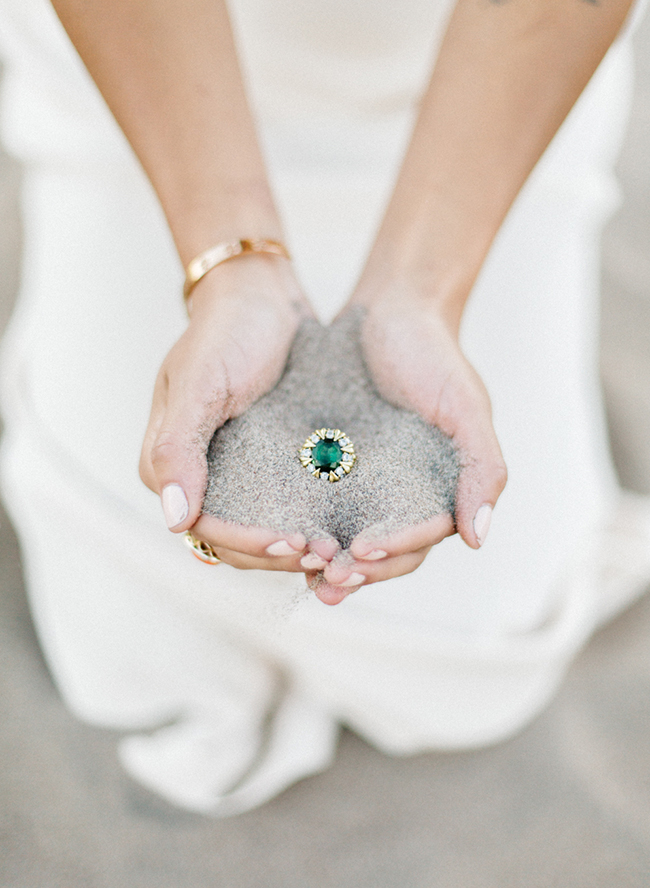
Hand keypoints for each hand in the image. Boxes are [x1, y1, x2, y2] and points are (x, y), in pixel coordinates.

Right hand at [140, 255, 315, 568]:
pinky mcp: (271, 464)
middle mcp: (202, 476)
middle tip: (328, 554)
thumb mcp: (198, 382)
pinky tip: (344, 527)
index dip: (248, 544)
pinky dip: (312, 521)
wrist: (263, 297)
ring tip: (339, 550)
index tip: (292, 542)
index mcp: (171, 465)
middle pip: (236, 542)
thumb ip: (178, 447)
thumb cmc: (225, 332)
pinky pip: (288, 505)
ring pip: (264, 530)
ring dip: (298, 546)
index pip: (207, 528)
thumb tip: (174, 519)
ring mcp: (239, 471)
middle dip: (279, 554)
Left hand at [311, 282, 506, 603]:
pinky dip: (301, 524)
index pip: (417, 539)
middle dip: (356, 572)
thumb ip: (483, 467)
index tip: (363, 551)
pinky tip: (278, 535)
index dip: (393, 552)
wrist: (391, 311)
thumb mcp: (466, 407)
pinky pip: (312, 504)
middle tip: (327, 581)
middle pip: (379, 553)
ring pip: (343, 538)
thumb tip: (477, 537)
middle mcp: (397, 496)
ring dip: (325, 561)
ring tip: (302, 571)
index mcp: (435, 491)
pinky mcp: (326, 465)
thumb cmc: (435, 357)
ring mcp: (360, 483)